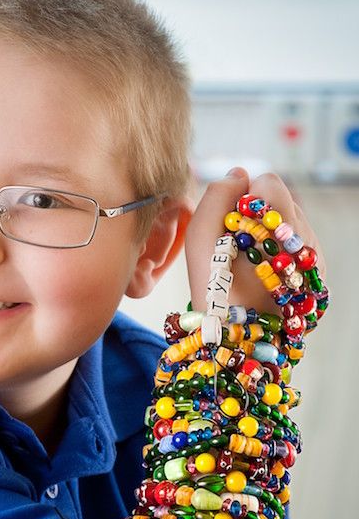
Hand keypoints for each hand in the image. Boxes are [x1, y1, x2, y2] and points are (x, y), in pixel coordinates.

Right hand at [185, 169, 325, 314]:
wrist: (236, 344)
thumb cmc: (212, 292)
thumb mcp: (199, 241)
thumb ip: (216, 197)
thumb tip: (239, 173)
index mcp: (279, 231)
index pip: (268, 183)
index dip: (242, 200)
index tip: (229, 228)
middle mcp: (307, 242)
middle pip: (281, 201)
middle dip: (257, 216)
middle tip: (237, 248)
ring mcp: (317, 261)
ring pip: (292, 221)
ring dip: (269, 233)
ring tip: (250, 264)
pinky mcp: (320, 277)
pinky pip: (300, 245)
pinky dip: (280, 252)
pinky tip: (264, 274)